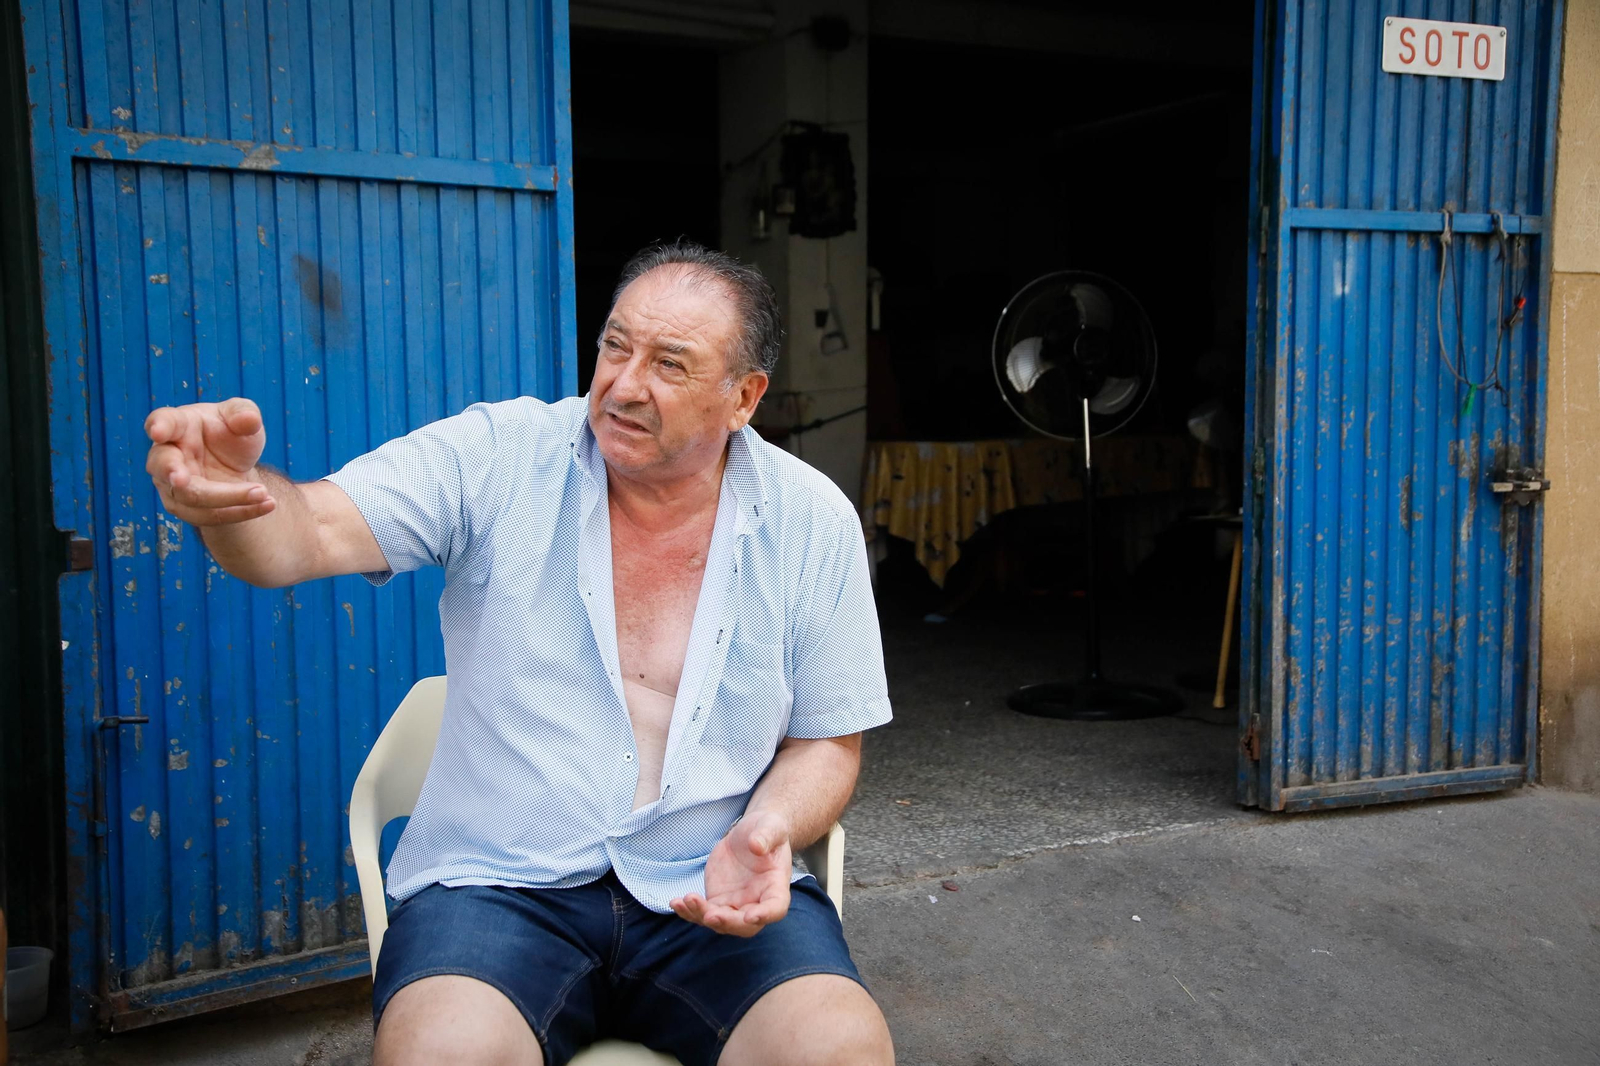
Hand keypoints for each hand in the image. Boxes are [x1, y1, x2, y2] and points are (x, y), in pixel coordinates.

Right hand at [144, 398, 276, 525]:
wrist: (234, 463)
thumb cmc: (230, 433)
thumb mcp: (242, 416)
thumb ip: (244, 413)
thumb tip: (249, 419)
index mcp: (178, 424)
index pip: (162, 421)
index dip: (159, 426)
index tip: (158, 431)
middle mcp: (166, 455)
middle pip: (167, 467)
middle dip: (174, 474)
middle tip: (182, 480)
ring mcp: (171, 484)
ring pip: (192, 497)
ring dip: (229, 498)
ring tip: (263, 494)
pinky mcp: (185, 507)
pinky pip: (210, 516)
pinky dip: (241, 512)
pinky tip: (267, 504)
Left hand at [670, 810, 791, 936]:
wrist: (750, 834)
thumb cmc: (767, 830)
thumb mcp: (771, 826)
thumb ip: (766, 835)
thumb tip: (756, 845)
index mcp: (776, 887)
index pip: (775, 908)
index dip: (765, 915)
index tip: (750, 916)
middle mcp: (756, 902)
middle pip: (744, 925)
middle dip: (727, 923)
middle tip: (710, 915)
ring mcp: (735, 904)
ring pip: (720, 922)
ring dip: (702, 916)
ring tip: (686, 900)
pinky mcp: (717, 900)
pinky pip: (703, 912)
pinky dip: (689, 911)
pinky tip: (676, 902)